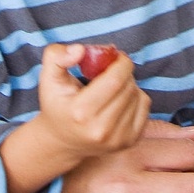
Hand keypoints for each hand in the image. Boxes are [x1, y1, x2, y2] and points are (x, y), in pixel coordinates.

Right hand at [38, 43, 149, 160]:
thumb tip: (80, 50)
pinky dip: (137, 97)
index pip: (115, 79)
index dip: (121, 62)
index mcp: (80, 112)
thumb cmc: (57, 105)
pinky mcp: (128, 142)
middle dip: (124, 71)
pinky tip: (120, 100)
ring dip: (130, 84)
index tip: (115, 56)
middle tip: (112, 70)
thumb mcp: (48, 78)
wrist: (61, 142)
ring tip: (112, 87)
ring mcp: (116, 140)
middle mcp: (100, 130)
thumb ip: (56, 56)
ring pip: (138, 96)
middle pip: (128, 87)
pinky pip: (145, 107)